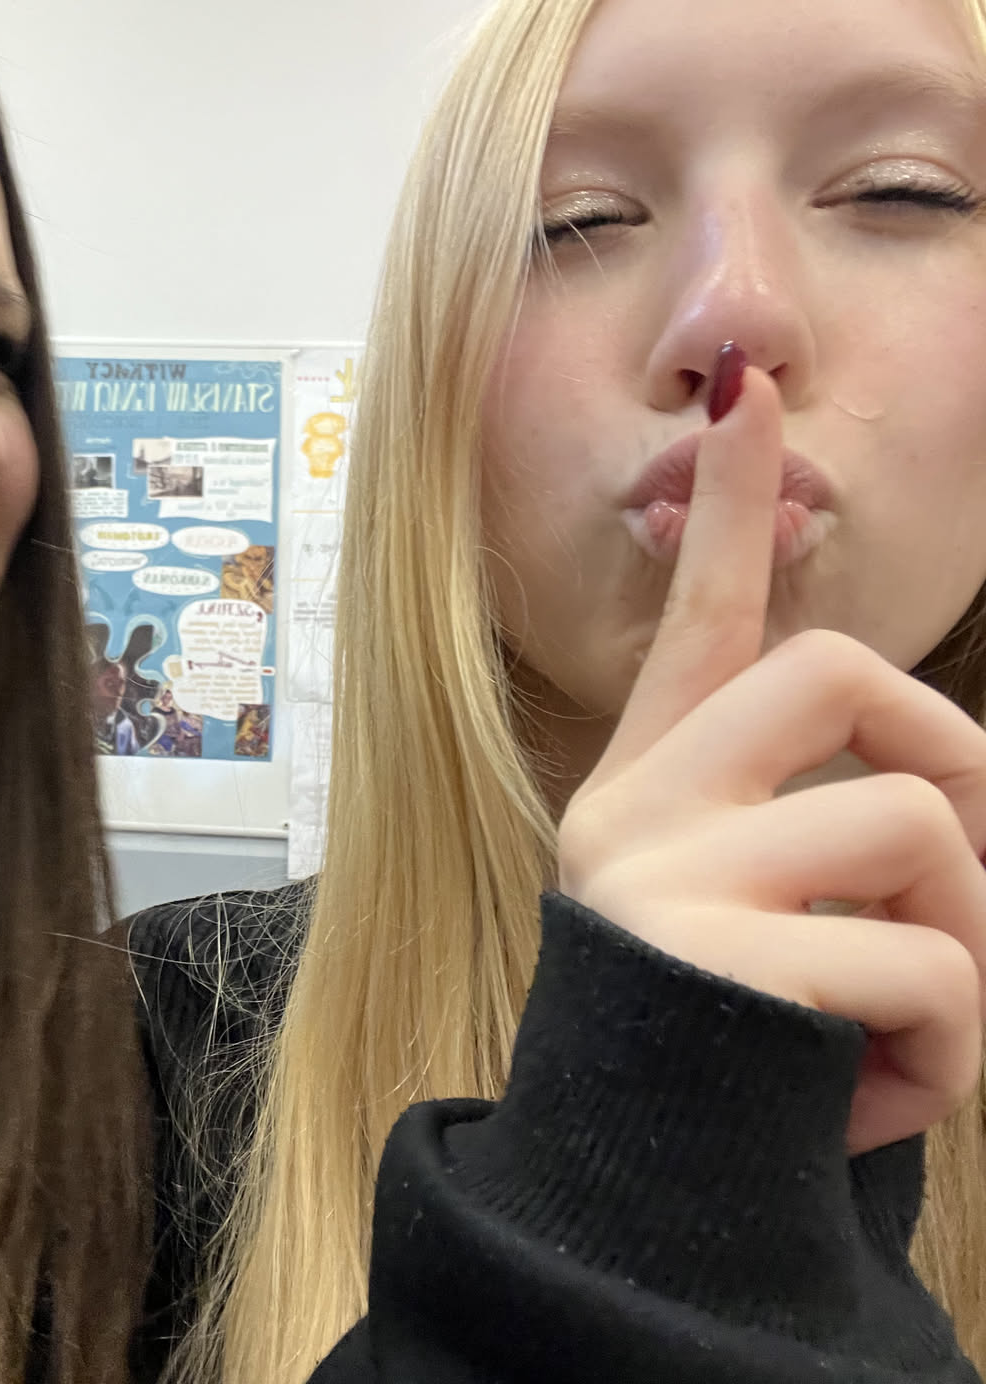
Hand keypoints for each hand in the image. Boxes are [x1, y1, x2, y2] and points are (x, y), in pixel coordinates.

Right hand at [557, 362, 985, 1153]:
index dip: (734, 504)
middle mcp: (636, 805)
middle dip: (954, 764)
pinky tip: (881, 1097)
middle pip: (842, 676)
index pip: (697, 620)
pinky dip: (954, 1050)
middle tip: (958, 883)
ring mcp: (661, 869)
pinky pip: (923, 961)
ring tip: (918, 1034)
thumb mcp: (759, 925)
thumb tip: (944, 787)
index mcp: (651, 788)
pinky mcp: (705, 952)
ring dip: (971, 949)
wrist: (636, 1199)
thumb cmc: (722, 1052)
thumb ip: (811, 828)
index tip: (748, 389)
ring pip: (913, 822)